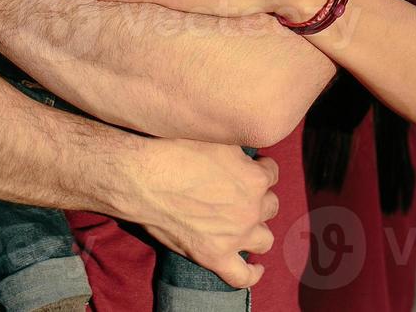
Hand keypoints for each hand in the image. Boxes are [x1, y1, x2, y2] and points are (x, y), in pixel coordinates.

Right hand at [126, 138, 278, 288]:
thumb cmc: (175, 152)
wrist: (143, 178)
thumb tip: (246, 156)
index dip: (260, 168)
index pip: (272, 173)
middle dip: (258, 197)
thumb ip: (240, 152)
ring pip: (264, 238)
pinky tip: (256, 267)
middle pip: (270, 205)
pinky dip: (252, 273)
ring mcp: (234, 236)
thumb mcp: (216, 139)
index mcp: (254, 179)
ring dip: (257, 228)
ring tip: (245, 222)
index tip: (249, 166)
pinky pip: (242, 275)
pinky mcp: (214, 256)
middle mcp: (251, 209)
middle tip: (240, 191)